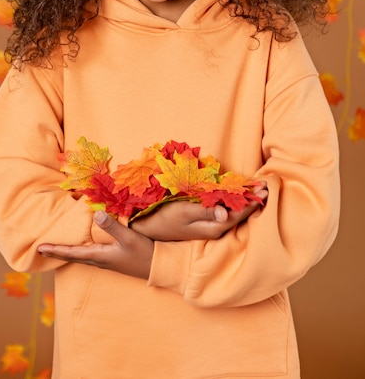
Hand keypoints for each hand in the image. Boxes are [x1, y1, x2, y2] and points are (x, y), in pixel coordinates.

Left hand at [38, 211, 153, 278]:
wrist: (157, 268)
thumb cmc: (143, 253)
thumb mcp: (128, 238)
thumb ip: (112, 226)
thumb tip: (96, 213)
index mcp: (99, 256)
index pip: (71, 253)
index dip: (55, 250)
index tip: (40, 248)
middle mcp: (99, 260)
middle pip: (72, 256)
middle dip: (56, 252)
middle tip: (41, 249)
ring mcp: (105, 261)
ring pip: (80, 256)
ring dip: (66, 252)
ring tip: (56, 248)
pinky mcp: (111, 259)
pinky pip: (88, 255)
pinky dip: (79, 251)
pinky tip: (81, 247)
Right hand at [130, 181, 267, 240]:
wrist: (148, 228)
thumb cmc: (165, 218)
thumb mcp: (184, 213)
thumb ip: (205, 211)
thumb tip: (227, 213)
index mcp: (214, 227)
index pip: (239, 214)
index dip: (252, 201)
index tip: (264, 190)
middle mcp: (215, 228)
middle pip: (240, 213)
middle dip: (253, 200)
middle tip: (267, 186)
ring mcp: (210, 225)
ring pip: (233, 211)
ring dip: (245, 199)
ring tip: (258, 189)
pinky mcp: (205, 220)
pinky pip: (225, 209)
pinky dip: (233, 200)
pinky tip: (238, 194)